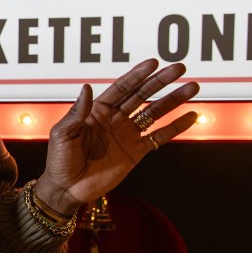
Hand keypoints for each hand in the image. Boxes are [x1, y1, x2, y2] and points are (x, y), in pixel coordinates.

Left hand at [35, 59, 199, 215]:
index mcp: (97, 110)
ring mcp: (127, 135)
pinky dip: (176, 127)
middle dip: (160, 81)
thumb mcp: (62, 134)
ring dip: (173, 100)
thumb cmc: (59, 160)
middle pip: (142, 95)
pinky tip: (191, 116)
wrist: (67, 189)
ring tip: (192, 87)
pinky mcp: (136, 152)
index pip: (121, 88)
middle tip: (179, 68)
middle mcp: (115, 119)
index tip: (153, 63)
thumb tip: (87, 88)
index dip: (137, 75)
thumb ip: (77, 114)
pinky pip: (159, 137)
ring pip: (154, 113)